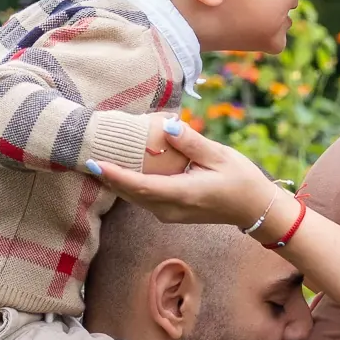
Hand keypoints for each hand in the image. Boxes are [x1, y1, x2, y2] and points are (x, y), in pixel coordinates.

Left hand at [93, 118, 274, 227]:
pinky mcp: (170, 212)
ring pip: (134, 198)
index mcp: (183, 194)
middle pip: (130, 194)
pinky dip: (129, 184)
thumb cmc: (241, 180)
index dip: (116, 175)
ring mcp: (170, 214)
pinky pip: (143, 198)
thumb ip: (193, 142)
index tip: (96, 163)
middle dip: (107, 177)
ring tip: (97, 160)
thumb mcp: (221, 156)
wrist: (254, 209)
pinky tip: (120, 168)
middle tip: (85, 155)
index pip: (141, 186)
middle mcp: (171, 209)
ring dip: (115, 182)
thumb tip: (169, 126)